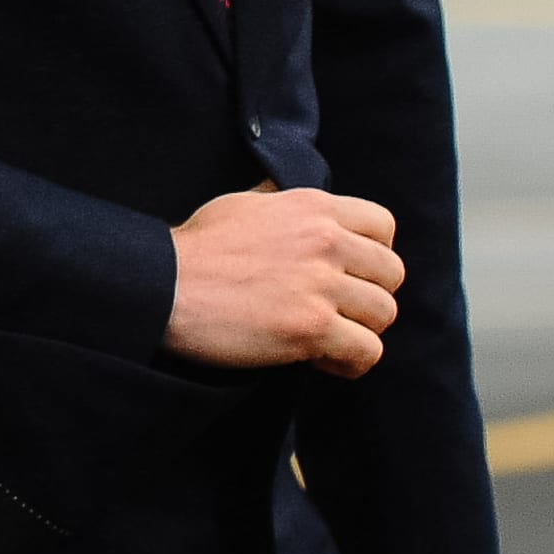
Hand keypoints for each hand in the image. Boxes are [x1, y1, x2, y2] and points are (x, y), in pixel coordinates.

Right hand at [164, 186, 403, 376]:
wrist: (162, 286)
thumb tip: (285, 191)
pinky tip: (321, 359)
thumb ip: (278, 200)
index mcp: (311, 207)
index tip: (351, 272)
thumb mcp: (241, 204)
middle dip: (368, 295)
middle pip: (391, 274)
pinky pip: (368, 352)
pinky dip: (350, 362)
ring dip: (359, 330)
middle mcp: (324, 241)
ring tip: (326, 336)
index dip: (373, 253)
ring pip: (384, 314)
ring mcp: (320, 285)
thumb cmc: (196, 250)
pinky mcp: (312, 327)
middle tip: (337, 309)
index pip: (383, 225)